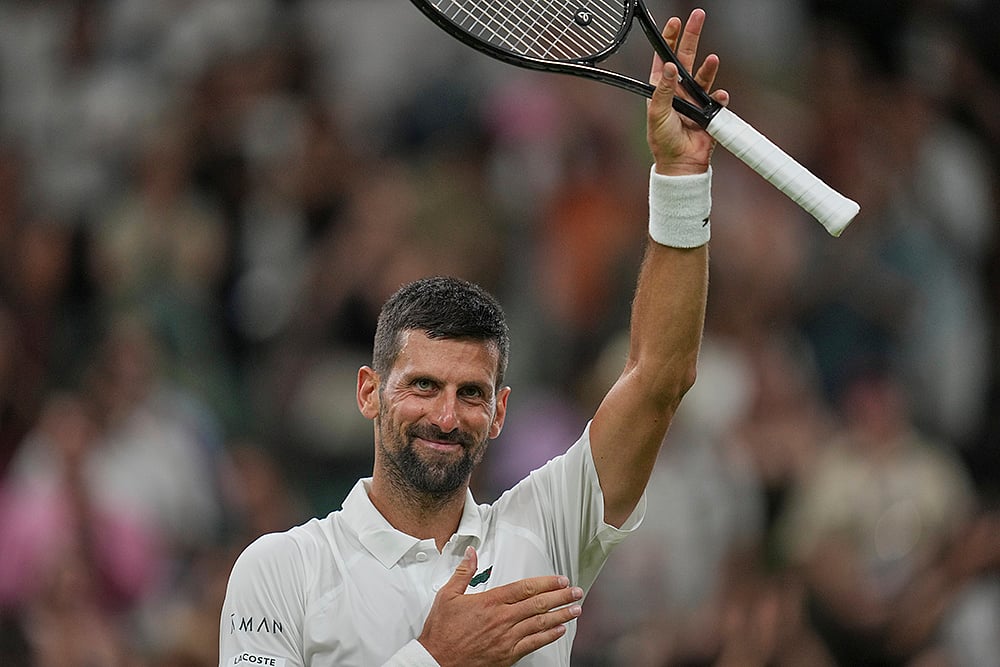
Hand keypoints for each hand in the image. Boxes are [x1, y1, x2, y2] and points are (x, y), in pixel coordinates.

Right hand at [418, 547, 582, 666]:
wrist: (436, 661)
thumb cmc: (441, 632)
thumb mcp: (447, 596)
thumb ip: (463, 572)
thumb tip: (471, 553)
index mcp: (490, 601)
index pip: (525, 588)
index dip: (546, 582)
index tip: (560, 580)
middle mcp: (502, 619)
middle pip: (538, 604)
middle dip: (561, 597)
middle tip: (575, 592)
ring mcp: (506, 638)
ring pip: (540, 623)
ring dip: (561, 615)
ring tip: (575, 609)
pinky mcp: (507, 655)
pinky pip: (533, 644)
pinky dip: (549, 636)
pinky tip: (559, 631)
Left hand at [647, 9, 728, 175]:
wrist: (680, 164)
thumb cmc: (663, 141)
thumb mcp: (657, 113)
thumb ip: (663, 89)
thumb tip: (669, 66)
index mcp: (661, 89)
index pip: (664, 58)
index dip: (668, 40)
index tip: (674, 22)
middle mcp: (678, 91)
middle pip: (685, 57)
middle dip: (691, 37)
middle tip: (697, 17)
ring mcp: (694, 100)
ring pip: (704, 76)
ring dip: (708, 67)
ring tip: (711, 59)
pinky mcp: (709, 112)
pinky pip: (717, 100)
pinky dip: (719, 98)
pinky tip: (719, 97)